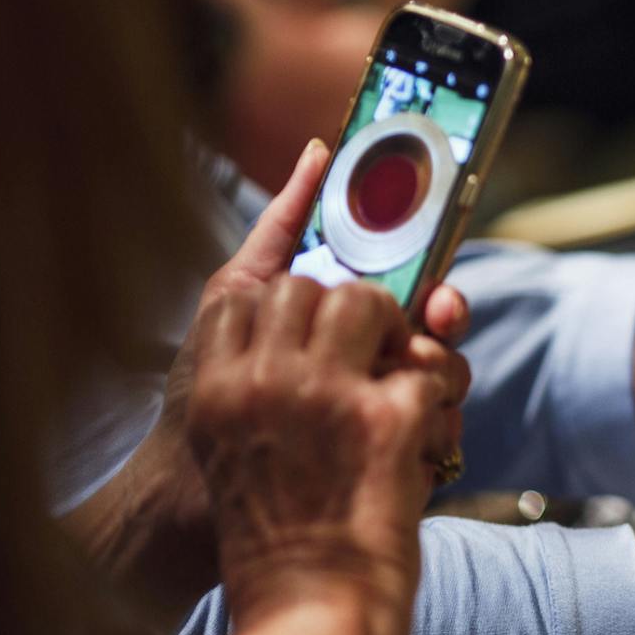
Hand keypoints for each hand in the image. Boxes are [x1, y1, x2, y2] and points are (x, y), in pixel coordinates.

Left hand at [166, 141, 470, 443]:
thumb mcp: (239, 292)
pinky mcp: (390, 457)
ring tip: (414, 379)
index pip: (414, 286)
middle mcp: (379, 357)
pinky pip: (438, 435)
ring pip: (448, 379)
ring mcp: (389, 408)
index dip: (433, 281)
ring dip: (443, 375)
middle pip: (442, 328)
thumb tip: (318, 152)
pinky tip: (415, 432)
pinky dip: (435, 431)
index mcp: (348, 316)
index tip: (435, 285)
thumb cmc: (211, 380)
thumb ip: (281, 228)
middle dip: (447, 318)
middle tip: (438, 319)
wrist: (187, 483)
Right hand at [185, 274, 451, 624]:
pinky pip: (428, 371)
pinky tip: (425, 436)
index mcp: (218, 392)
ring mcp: (325, 395)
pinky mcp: (386, 419)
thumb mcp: (234, 456)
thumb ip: (260, 393)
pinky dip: (437, 400)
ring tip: (404, 372)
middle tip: (373, 343)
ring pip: (371, 305)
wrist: (309, 612)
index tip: (317, 325)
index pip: (244, 301)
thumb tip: (323, 336)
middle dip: (348, 306)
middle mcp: (263, 382)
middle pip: (308, 289)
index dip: (290, 303)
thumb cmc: (277, 543)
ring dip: (400, 333)